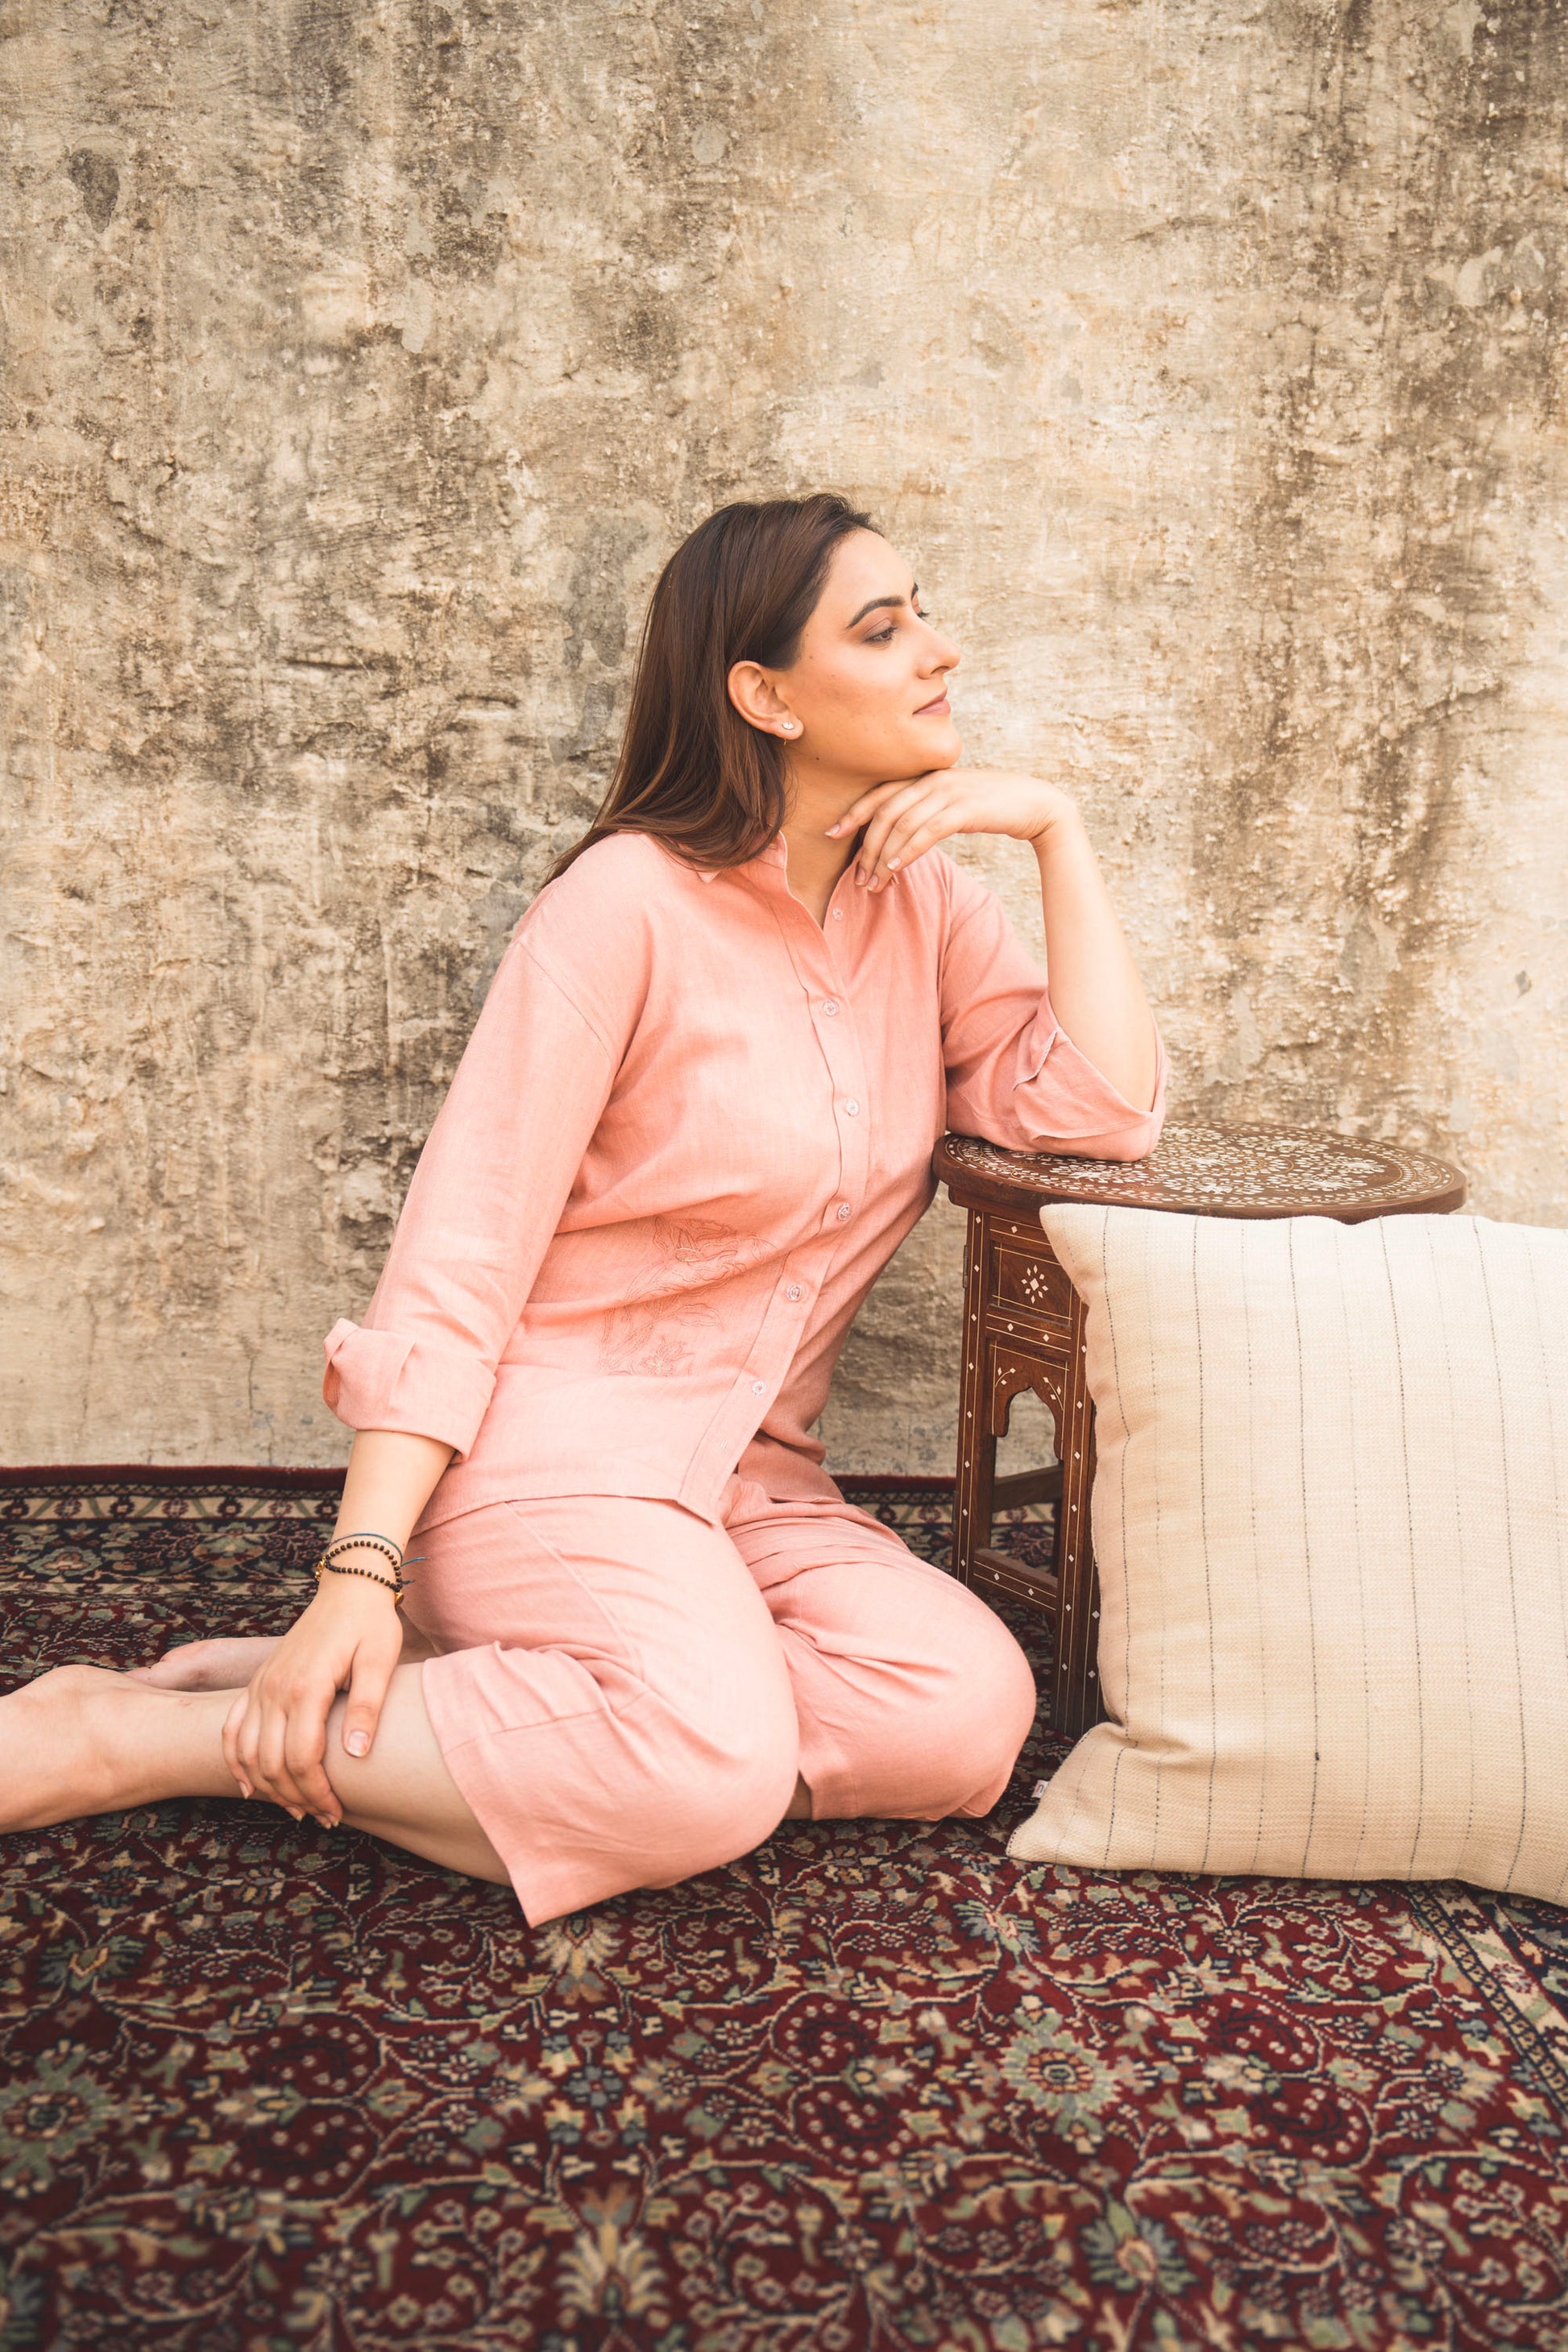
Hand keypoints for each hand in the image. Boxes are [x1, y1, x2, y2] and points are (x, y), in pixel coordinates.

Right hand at [222, 1571, 402, 1825]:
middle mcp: (275, 1689)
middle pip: (272, 1763)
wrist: (349, 1589)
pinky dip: (236, 1760)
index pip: (301, 1759)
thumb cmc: (371, 1624)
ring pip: (249, 1752)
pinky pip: (232, 1728)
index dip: (317, 1793)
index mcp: (306, 1687)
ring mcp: (262, 1685)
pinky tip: (250, 1786)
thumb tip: (356, 1754)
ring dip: (268, 1787)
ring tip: (296, 1808)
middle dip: (296, 1798)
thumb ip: (366, 1707)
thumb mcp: (380, 1661)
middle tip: (323, 1817)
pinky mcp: (258, 1682)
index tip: (335, 1812)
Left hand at [826, 769, 1078, 891]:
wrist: (1036, 804)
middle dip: (864, 846)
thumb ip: (928, 811)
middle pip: (885, 812)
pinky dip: (906, 851)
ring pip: (901, 824)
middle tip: (856, 876)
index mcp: (927, 777)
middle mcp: (933, 780)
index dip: (854, 813)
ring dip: (882, 856)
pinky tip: (894, 869)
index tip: (832, 833)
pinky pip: (925, 832)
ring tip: (872, 883)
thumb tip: (902, 836)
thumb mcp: (955, 805)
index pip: (880, 793)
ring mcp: (948, 792)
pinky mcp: (964, 809)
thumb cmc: (993, 808)